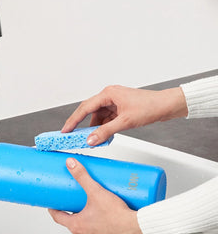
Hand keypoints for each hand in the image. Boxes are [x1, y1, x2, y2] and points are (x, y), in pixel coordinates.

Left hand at [48, 158, 149, 233]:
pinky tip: (104, 218)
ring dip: (86, 220)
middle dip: (72, 212)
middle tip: (74, 202)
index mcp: (78, 226)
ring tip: (91, 207)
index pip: (58, 218)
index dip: (54, 209)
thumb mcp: (96, 191)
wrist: (138, 228)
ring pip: (86, 230)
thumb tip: (71, 164)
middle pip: (72, 223)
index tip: (53, 204)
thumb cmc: (118, 215)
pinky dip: (99, 228)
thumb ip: (82, 176)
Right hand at [62, 85, 187, 145]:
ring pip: (99, 116)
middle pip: (90, 111)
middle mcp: (109, 96)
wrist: (167, 106)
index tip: (65, 129)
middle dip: (81, 124)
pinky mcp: (120, 109)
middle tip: (72, 135)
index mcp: (108, 94)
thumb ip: (106, 131)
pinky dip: (104, 128)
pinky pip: (107, 119)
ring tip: (91, 139)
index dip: (73, 120)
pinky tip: (103, 136)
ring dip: (95, 128)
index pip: (85, 107)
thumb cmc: (150, 107)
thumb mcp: (125, 122)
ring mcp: (115, 102)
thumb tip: (91, 140)